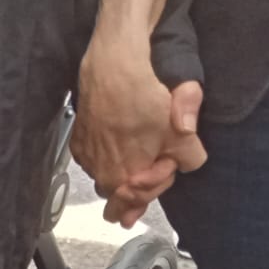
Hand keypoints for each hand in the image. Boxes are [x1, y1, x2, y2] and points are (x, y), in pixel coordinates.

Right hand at [74, 44, 205, 227]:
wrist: (111, 68)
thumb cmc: (145, 100)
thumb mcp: (180, 129)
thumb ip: (190, 157)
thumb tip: (188, 164)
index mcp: (125, 178)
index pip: (142, 200)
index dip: (159, 182)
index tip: (169, 160)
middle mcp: (101, 176)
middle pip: (121, 199)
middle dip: (140, 184)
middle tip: (156, 159)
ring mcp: (87, 161)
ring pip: (107, 180)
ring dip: (123, 171)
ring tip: (138, 149)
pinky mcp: (77, 145)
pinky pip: (94, 163)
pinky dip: (107, 158)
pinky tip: (119, 141)